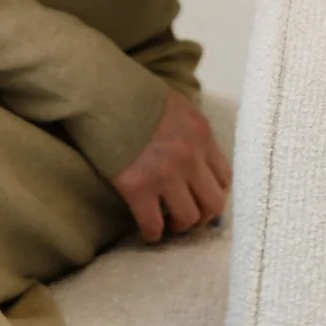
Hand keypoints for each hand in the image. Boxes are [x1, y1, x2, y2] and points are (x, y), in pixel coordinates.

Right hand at [108, 86, 230, 242]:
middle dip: (203, 216)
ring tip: (168, 224)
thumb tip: (194, 159)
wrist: (101, 92)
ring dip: (179, 226)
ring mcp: (165, 174)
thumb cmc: (133, 95)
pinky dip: (152, 233)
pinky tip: (147, 232)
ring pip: (188, 218)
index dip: (214, 192)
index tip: (202, 198)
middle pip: (214, 203)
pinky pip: (154, 224)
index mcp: (201, 134)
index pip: (224, 177)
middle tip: (189, 216)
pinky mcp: (138, 188)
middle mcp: (190, 157)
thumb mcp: (176, 106)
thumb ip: (190, 133)